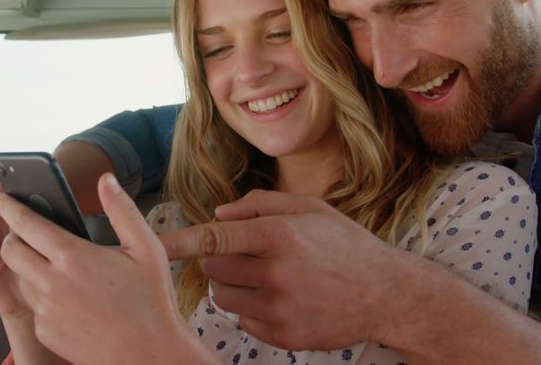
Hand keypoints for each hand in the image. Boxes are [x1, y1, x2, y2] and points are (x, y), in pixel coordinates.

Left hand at [0, 173, 209, 364]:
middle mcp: (52, 283)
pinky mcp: (45, 332)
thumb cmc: (151, 301)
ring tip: (56, 269)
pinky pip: (33, 307)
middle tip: (29, 236)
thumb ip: (122, 210)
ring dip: (29, 269)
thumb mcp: (146, 248)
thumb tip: (106, 180)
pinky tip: (68, 299)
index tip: (0, 197)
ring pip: (20, 279)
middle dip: (13, 238)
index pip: (26, 224)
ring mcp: (46, 310)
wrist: (149, 354)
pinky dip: (43, 298)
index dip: (9, 207)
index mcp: (74, 257)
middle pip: (9, 251)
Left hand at [160, 190, 411, 350]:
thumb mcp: (309, 209)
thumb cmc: (344, 244)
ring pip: (223, 295)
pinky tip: (279, 298)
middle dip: (220, 258)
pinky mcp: (283, 336)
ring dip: (231, 284)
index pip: (216, 237)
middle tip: (246, 254)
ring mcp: (280, 308)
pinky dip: (251, 309)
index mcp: (281, 235)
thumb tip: (217, 213)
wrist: (386, 294)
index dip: (181, 241)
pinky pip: (243, 320)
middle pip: (214, 267)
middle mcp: (277, 273)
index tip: (154, 245)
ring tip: (262, 276)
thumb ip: (260, 204)